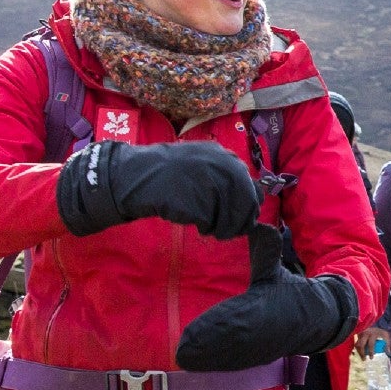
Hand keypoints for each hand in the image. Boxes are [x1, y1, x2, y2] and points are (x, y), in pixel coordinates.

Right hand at [58, 139, 258, 238]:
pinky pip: (212, 223)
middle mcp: (223, 168)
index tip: (241, 219)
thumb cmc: (170, 173)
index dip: (248, 208)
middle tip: (228, 232)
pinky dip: (207, 228)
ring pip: (231, 218)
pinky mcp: (198, 202)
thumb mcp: (203, 164)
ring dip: (224, 228)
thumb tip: (253, 204)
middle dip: (239, 223)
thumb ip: (227, 178)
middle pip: (246, 206)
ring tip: (210, 229)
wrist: (138, 176)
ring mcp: (211, 184)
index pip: (253, 190)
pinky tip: (197, 225)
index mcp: (226, 157)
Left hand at [177, 225, 358, 370]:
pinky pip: (237, 364)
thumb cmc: (291, 291)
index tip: (190, 333)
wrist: (318, 318)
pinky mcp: (260, 358)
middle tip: (180, 350)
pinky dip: (217, 366)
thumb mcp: (276, 270)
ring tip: (184, 359)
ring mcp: (262, 347)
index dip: (214, 327)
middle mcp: (263, 331)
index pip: (237, 319)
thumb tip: (258, 225)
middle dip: (205, 346)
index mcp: (265, 305)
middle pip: (229, 342)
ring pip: (231, 356)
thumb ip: (264, 250)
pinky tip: (198, 366)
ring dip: (207, 359)